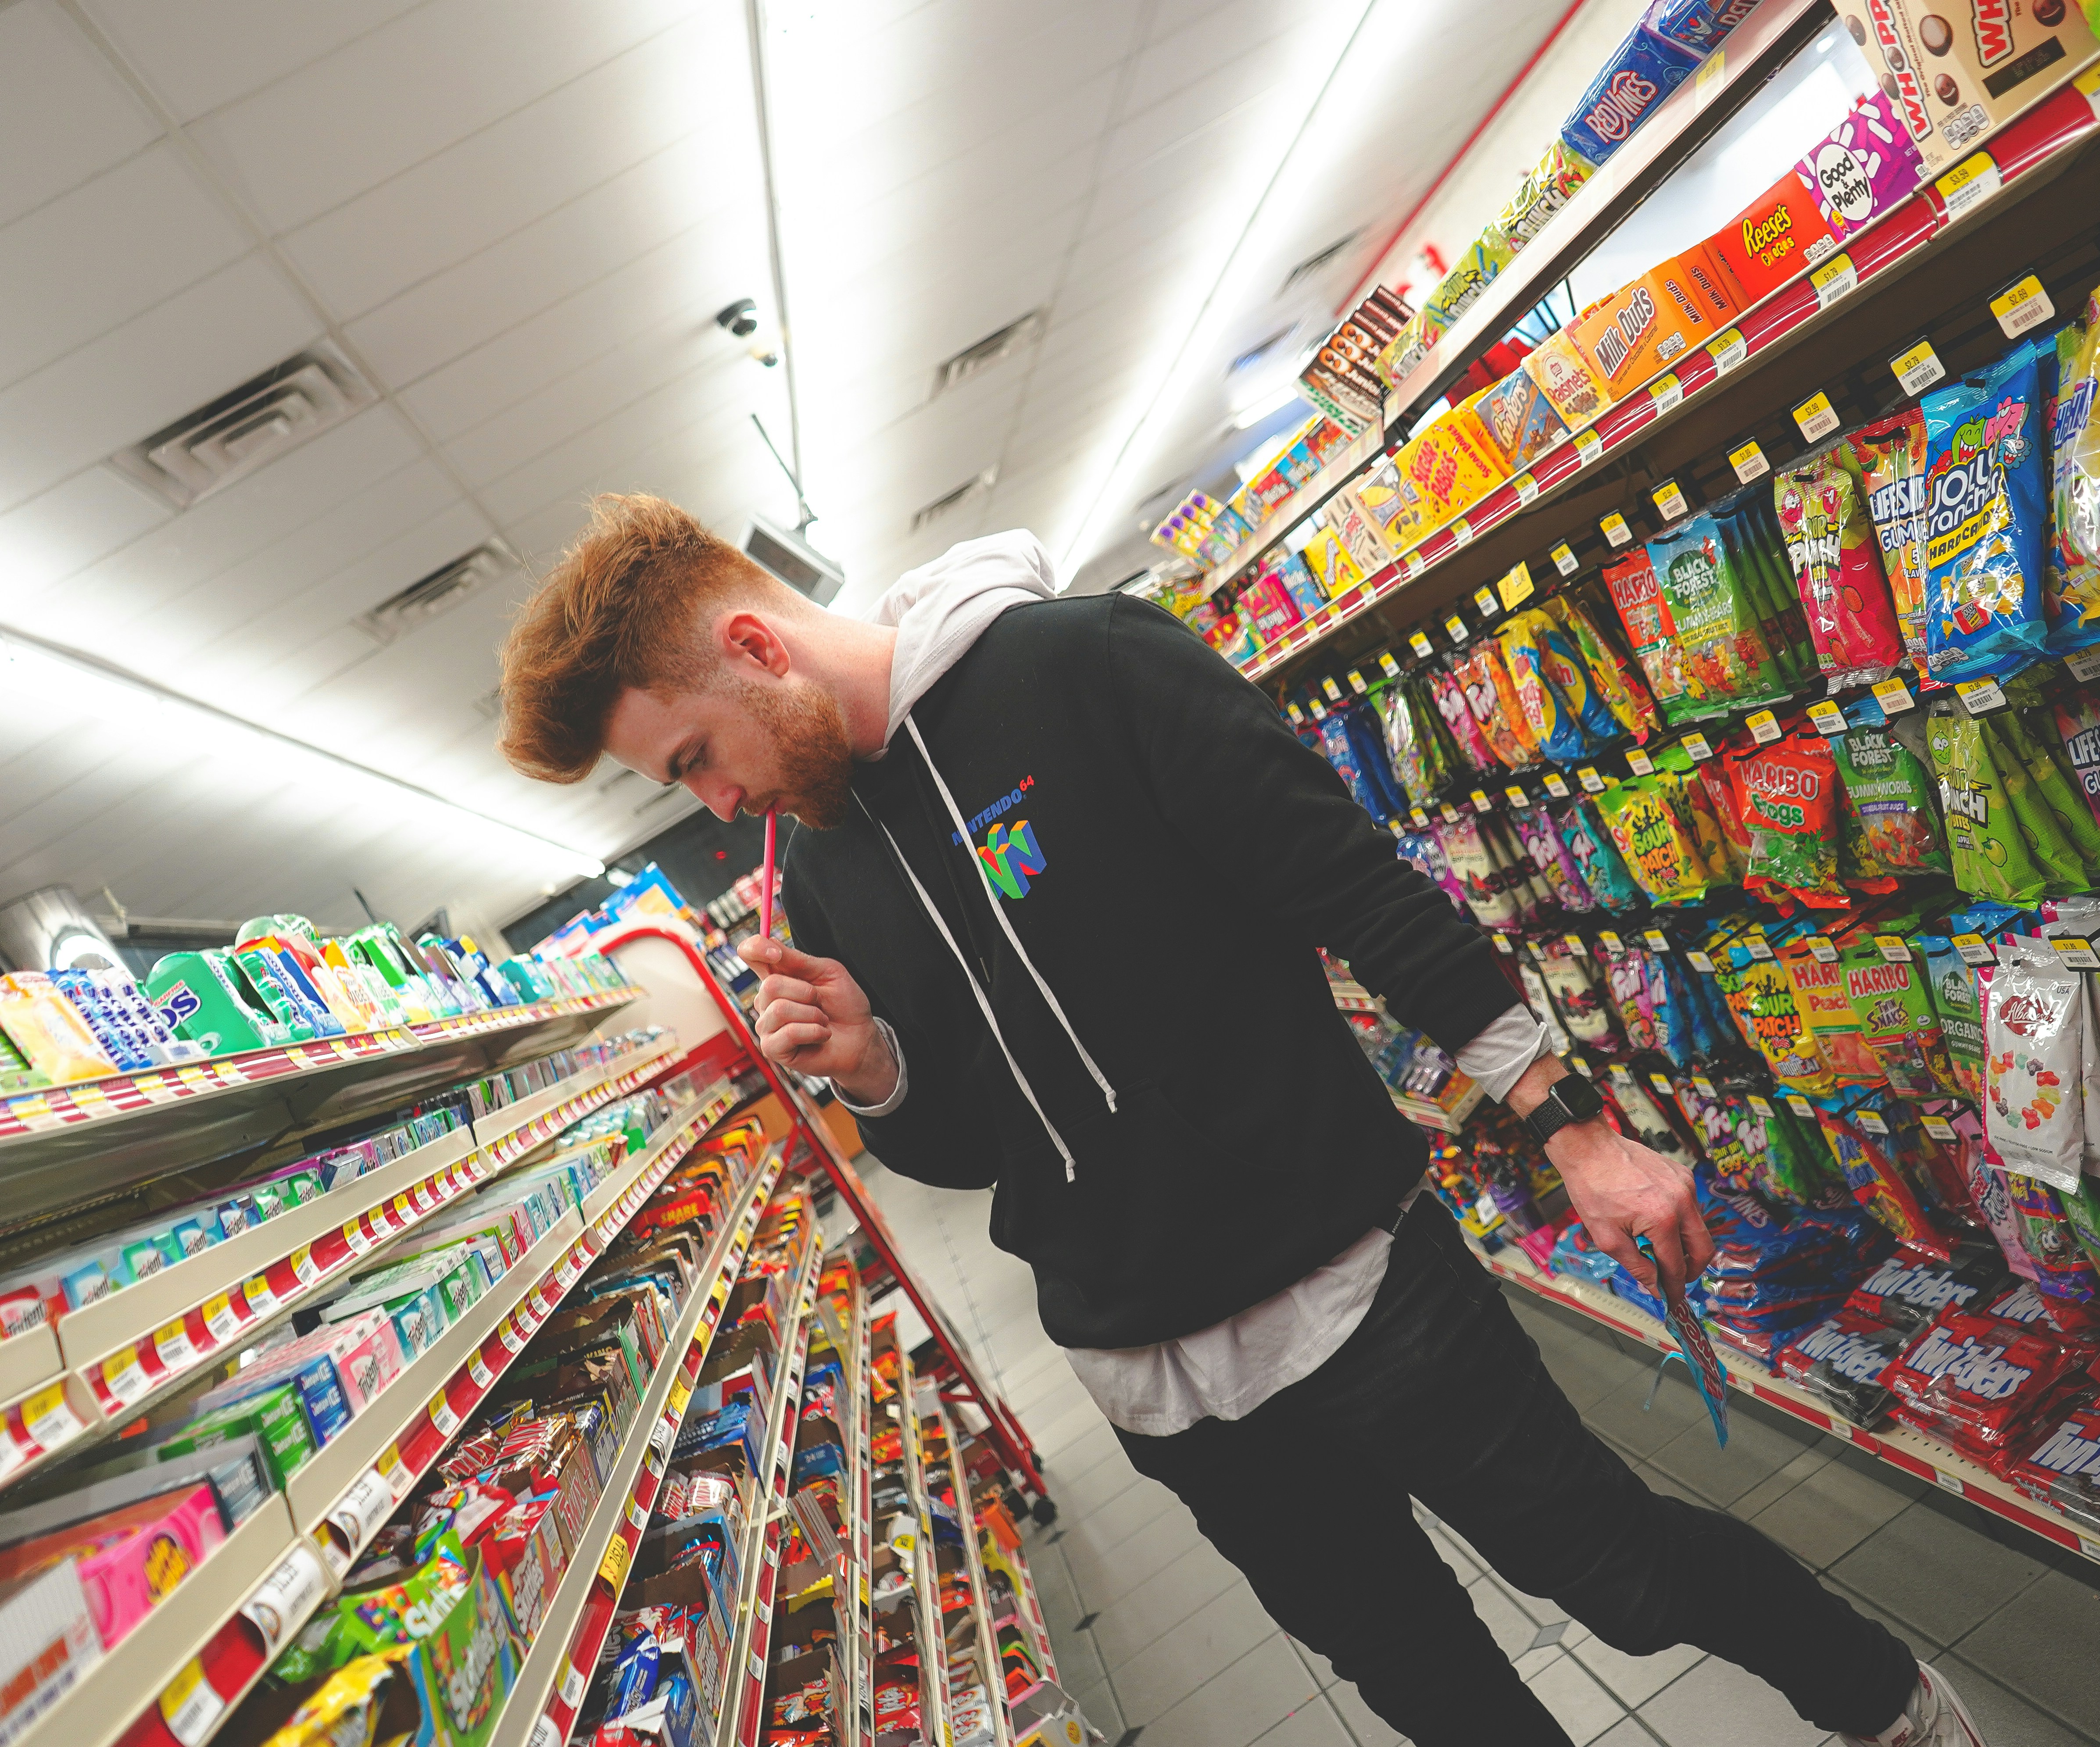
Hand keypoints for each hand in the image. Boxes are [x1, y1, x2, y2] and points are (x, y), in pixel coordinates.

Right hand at [739, 938, 897, 1103]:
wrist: (860, 1038)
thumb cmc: (844, 1005)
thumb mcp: (828, 972)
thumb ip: (798, 959)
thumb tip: (771, 944)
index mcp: (778, 976)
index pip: (750, 954)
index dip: (756, 948)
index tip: (776, 954)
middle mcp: (766, 1000)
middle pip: (770, 985)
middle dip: (806, 992)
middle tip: (820, 1002)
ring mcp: (766, 1025)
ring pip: (780, 1010)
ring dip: (813, 1014)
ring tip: (822, 1021)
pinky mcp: (772, 1048)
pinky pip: (790, 1032)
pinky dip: (815, 1032)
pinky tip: (821, 1036)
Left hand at [1507, 1055, 1711, 1297]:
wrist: (1588, 1147)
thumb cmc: (1591, 1187)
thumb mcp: (1606, 1237)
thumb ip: (1636, 1265)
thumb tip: (1654, 1287)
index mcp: (1663, 1220)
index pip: (1677, 1266)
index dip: (1675, 1288)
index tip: (1673, 1301)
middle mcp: (1682, 1201)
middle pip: (1703, 1249)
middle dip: (1691, 1270)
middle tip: (1674, 1280)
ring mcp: (1686, 1185)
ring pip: (1699, 1228)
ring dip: (1684, 1245)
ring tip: (1658, 1250)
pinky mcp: (1683, 1174)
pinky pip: (1691, 1207)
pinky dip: (1680, 1222)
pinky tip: (1656, 1223)